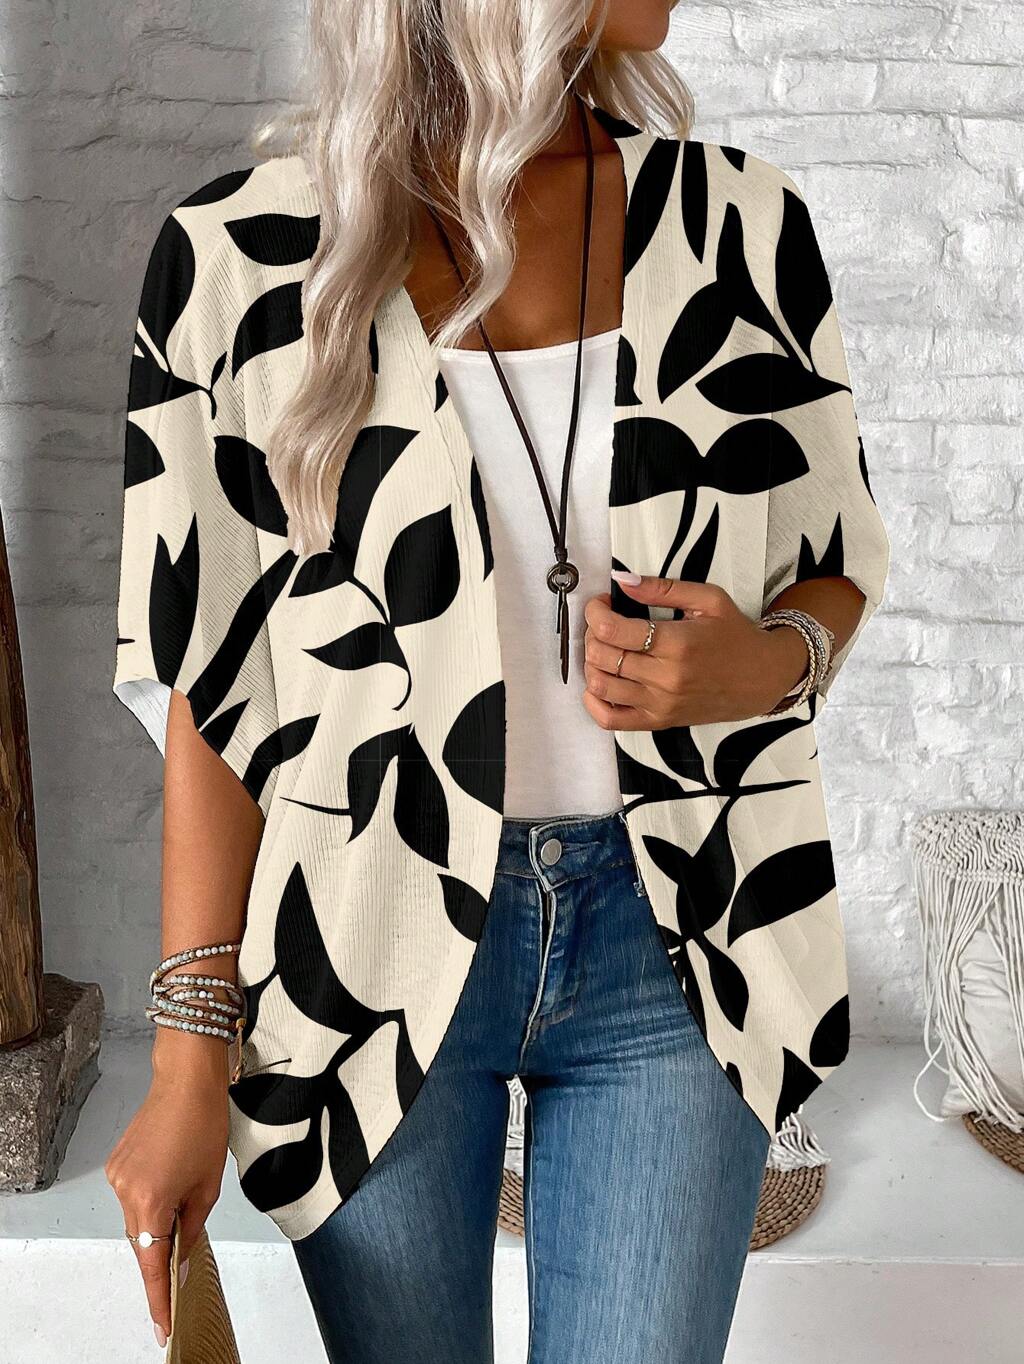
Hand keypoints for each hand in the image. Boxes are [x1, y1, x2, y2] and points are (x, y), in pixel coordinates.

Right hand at [105, 1033, 229, 1346]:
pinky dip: (150, 1202)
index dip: (158, 1297)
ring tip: (185, 1201)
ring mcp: (117, 1178)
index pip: (152, 1263)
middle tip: (183, 1262)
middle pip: (143, 1241)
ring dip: (157, 1222)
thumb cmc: (204, 1126)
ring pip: (137, 1219)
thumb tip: (180, 1255)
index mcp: (150, 1201)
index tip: (163, 1326)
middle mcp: (125, 1193)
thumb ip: (192, 1226)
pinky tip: (171, 1183)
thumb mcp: (208, 1185)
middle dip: (162, 1253)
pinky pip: (132, 1197)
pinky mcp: (117, 1164)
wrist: (185, 1081)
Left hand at [582, 574, 808, 730]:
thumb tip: (623, 581)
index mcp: (677, 643)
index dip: (595, 612)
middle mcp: (665, 678)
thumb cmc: (736, 638)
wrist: (760, 679)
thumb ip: (662, 588)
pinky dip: (593, 702)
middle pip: (601, 656)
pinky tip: (602, 682)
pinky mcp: (658, 722)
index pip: (612, 630)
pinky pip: (610, 720)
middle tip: (603, 623)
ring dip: (591, 663)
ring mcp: (660, 704)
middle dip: (591, 633)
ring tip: (604, 649)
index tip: (601, 604)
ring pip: (600, 686)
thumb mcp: (708, 600)